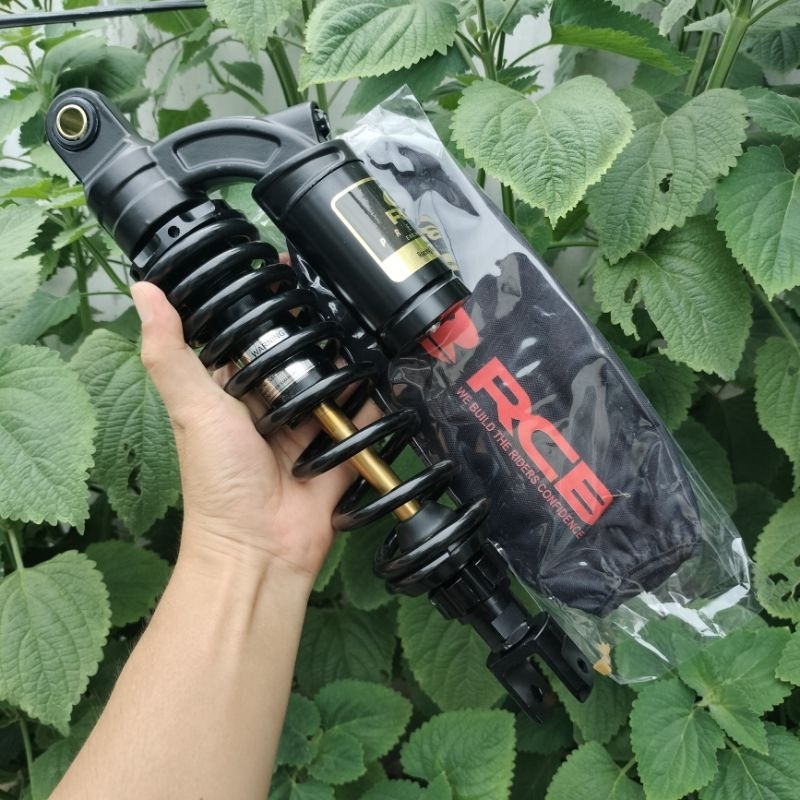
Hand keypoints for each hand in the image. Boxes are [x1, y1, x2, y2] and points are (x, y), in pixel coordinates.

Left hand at [131, 281, 353, 580]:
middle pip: (300, 356)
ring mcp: (308, 426)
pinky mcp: (339, 448)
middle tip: (338, 305)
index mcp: (233, 391)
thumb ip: (171, 353)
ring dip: (348, 364)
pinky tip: (387, 377)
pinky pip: (363, 417)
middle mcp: (272, 405)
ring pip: (334, 381)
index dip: (267, 306)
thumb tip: (142, 290)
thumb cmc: (218, 484)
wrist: (261, 548)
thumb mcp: (192, 409)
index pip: (252, 336)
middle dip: (318, 336)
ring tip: (367, 335)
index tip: (290, 271)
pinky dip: (374, 402)